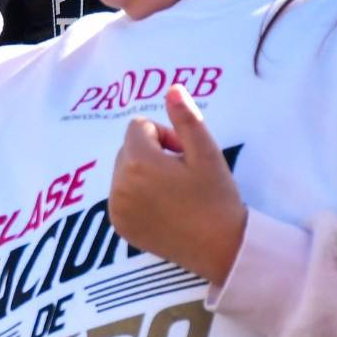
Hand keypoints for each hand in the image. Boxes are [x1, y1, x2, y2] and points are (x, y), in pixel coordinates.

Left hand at [108, 87, 246, 283]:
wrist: (221, 248)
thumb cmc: (217, 197)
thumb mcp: (208, 153)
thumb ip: (186, 119)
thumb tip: (171, 88)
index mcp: (138, 162)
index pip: (138, 127)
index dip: (164, 136)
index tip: (185, 154)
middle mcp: (119, 184)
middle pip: (128, 149)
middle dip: (152, 153)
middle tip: (183, 174)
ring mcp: (116, 207)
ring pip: (123, 172)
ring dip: (144, 174)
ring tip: (175, 192)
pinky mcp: (118, 225)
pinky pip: (120, 196)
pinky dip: (137, 196)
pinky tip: (165, 209)